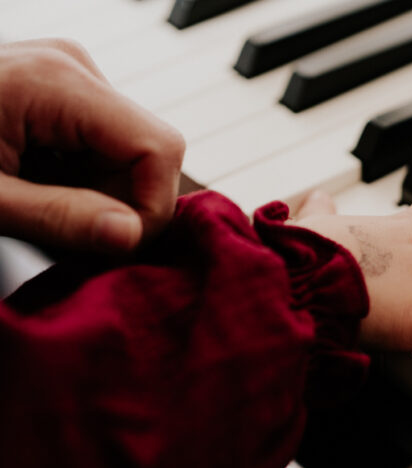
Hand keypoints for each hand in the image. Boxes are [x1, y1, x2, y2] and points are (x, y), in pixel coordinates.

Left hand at [0, 40, 184, 251]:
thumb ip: (61, 218)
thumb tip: (131, 237)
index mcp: (58, 81)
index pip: (159, 148)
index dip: (150, 206)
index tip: (112, 244)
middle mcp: (73, 66)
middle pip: (149, 151)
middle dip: (120, 202)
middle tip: (63, 230)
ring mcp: (69, 74)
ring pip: (132, 153)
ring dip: (100, 194)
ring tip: (40, 204)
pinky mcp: (62, 90)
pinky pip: (106, 145)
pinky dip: (83, 179)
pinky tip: (41, 186)